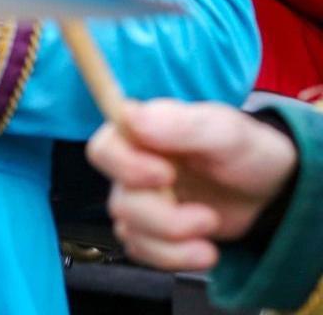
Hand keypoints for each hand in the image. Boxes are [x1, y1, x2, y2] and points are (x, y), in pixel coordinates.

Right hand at [88, 99, 298, 271]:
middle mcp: (132, 167)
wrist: (269, 191)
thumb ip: (182, 124)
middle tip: (208, 217)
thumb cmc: (245, 151)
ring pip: (131, 231)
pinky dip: (174, 258)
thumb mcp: (226, 131)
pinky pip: (142, 252)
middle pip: (120, 202)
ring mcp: (139, 201)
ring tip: (212, 228)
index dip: (125, 168)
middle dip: (165, 219)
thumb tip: (130, 116)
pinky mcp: (150, 231)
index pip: (103, 150)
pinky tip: (203, 248)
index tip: (166, 176)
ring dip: (174, 243)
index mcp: (141, 134)